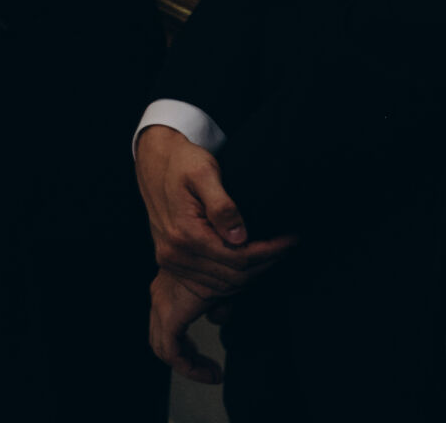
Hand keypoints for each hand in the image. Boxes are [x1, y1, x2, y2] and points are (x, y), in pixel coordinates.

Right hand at [134, 125, 294, 296]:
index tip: (290, 240)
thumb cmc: (181, 162)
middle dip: (266, 264)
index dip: (270, 252)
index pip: (239, 258)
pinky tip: (249, 263)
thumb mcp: (204, 173)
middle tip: (286, 247)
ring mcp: (172, 259)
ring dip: (252, 273)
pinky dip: (233, 279)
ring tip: (273, 254)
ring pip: (224, 284)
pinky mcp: (172, 260)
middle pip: (234, 276)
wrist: (154, 161)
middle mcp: (176, 253)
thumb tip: (239, 237)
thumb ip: (222, 205)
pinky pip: (209, 283)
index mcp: (185, 234)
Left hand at [149, 269, 222, 383]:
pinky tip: (212, 374)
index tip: (213, 368)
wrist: (221, 244)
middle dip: (187, 359)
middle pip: (162, 339)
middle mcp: (161, 296)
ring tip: (212, 372)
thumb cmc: (225, 258)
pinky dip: (188, 365)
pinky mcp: (171, 312)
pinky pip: (171, 350)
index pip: (167, 328)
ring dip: (189, 363)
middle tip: (210, 370)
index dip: (188, 352)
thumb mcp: (224, 284)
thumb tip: (216, 319)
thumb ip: (218, 302)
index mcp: (169, 289)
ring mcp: (162, 303)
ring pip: (165, 346)